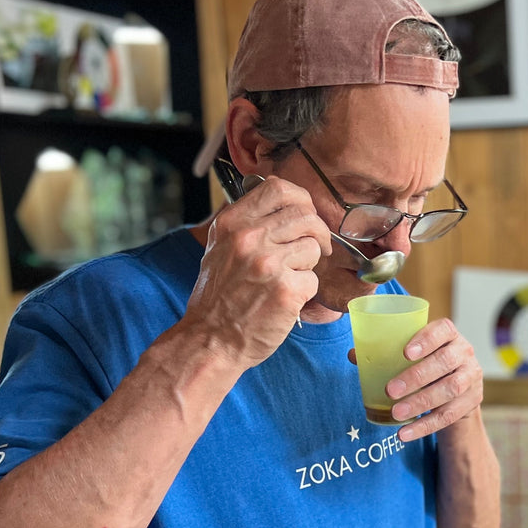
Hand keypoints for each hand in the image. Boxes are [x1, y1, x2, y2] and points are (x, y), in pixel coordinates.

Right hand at [183, 177, 331, 368]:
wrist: (210, 339)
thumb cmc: (218, 298)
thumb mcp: (220, 249)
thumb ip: (247, 225)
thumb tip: (282, 206)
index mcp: (233, 223)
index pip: (278, 188)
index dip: (301, 199)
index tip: (305, 215)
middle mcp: (250, 238)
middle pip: (305, 216)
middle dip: (317, 233)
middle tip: (315, 249)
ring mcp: (268, 263)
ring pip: (313, 247)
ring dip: (308, 264)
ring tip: (289, 279)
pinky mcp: (286, 290)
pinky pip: (313, 279)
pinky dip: (305, 291)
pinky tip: (287, 300)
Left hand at [383, 318, 483, 440]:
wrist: (459, 387)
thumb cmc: (427, 363)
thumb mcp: (413, 354)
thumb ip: (386, 352)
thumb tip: (354, 354)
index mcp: (449, 335)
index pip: (443, 330)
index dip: (426, 340)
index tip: (405, 353)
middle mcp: (464, 353)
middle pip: (445, 362)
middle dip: (417, 376)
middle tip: (390, 390)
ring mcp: (471, 377)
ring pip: (450, 389)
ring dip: (421, 402)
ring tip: (397, 412)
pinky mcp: (472, 401)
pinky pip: (449, 416)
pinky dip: (425, 426)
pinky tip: (405, 433)